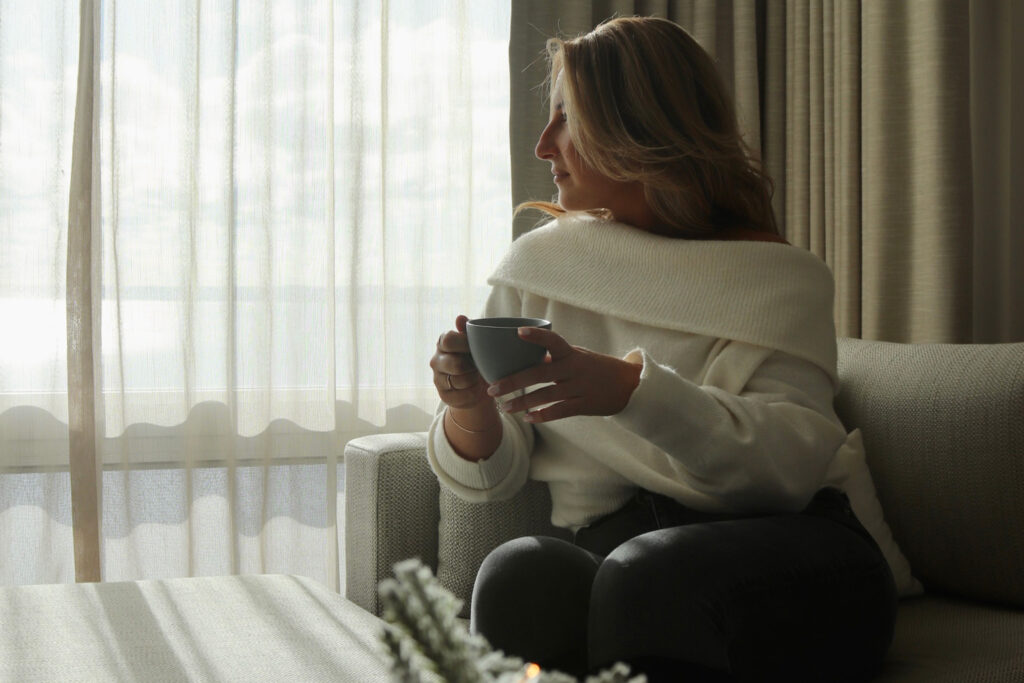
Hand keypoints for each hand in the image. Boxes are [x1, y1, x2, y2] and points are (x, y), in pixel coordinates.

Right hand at [430, 315, 489, 409]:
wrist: (479, 385)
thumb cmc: (477, 358)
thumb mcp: (476, 343)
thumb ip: (469, 330)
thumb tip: (460, 317)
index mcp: (443, 342)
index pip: (449, 340)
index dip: (465, 345)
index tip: (476, 348)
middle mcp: (436, 360)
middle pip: (456, 364)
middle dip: (472, 366)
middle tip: (478, 366)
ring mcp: (437, 379)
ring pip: (460, 381)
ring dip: (474, 380)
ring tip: (477, 377)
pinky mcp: (443, 396)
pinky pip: (462, 396)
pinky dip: (473, 393)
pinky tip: (474, 389)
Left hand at [486, 326, 641, 422]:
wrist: (628, 385)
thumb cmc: (595, 367)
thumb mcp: (577, 356)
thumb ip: (554, 356)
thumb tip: (522, 353)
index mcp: (571, 353)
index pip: (553, 340)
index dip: (536, 336)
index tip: (518, 332)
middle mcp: (574, 369)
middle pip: (539, 373)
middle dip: (513, 381)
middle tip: (492, 388)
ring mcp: (579, 388)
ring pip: (546, 396)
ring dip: (523, 402)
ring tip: (504, 408)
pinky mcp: (584, 405)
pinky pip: (559, 411)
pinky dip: (542, 416)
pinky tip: (527, 418)